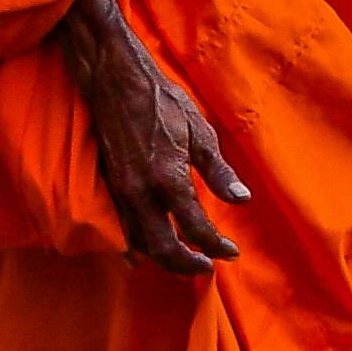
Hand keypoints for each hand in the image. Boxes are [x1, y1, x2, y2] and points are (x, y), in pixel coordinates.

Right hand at [55, 0, 249, 271]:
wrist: (116, 82)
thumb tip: (242, 200)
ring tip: (184, 262)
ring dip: (163, 258)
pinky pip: (120, 228)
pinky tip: (142, 254)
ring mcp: (121, 192)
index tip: (231, 252)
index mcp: (168, 178)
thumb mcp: (199, 131)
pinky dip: (133, 246)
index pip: (195, 227)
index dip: (215, 245)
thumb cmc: (162, 102)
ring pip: (140, 242)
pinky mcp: (109, 187)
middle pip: (164, 247)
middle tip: (207, 268)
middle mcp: (141, 192)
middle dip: (187, 264)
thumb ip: (218, 171)